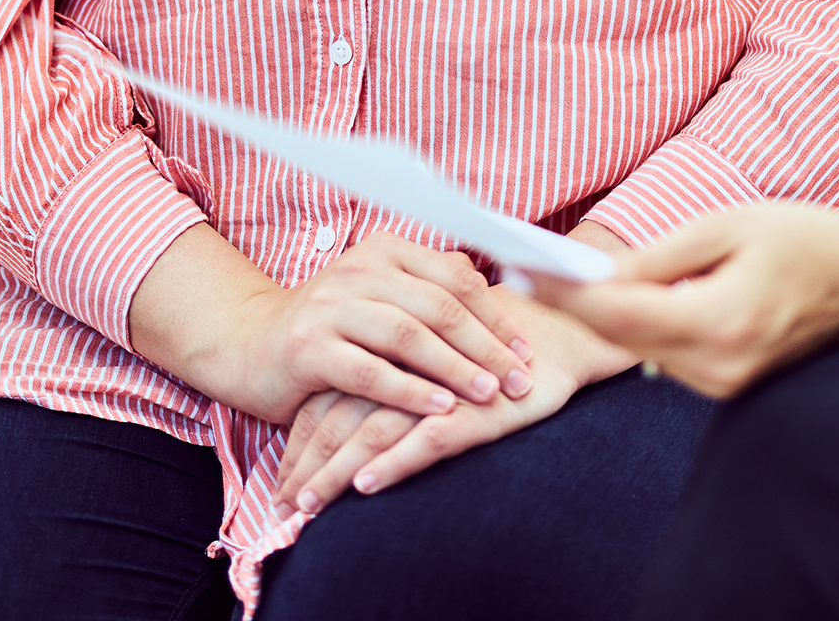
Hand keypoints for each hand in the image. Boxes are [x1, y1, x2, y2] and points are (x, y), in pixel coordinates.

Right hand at [128, 224, 535, 426]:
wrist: (249, 345)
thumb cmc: (331, 328)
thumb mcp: (380, 299)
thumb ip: (429, 294)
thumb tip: (506, 297)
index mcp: (385, 251)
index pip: (455, 277)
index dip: (496, 313)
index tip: (526, 347)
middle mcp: (359, 270)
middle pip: (438, 305)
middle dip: (485, 345)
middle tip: (519, 377)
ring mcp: (331, 306)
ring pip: (408, 335)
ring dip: (455, 367)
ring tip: (489, 394)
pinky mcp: (308, 347)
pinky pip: (369, 371)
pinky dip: (409, 391)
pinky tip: (439, 409)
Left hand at [273, 296, 637, 512]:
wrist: (557, 333)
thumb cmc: (487, 350)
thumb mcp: (429, 361)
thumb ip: (389, 375)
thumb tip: (341, 420)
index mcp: (388, 350)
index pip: (329, 400)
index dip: (300, 442)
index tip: (280, 480)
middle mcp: (404, 365)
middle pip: (339, 418)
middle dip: (307, 466)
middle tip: (282, 504)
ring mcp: (438, 386)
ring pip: (372, 432)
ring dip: (336, 473)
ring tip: (310, 505)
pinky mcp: (473, 408)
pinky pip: (426, 438)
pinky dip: (394, 462)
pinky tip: (368, 485)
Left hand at [532, 201, 838, 398]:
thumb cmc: (802, 241)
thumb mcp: (727, 227)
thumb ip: (658, 258)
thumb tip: (594, 274)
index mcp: (720, 321)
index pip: (621, 317)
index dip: (568, 296)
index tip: (524, 272)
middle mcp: (719, 365)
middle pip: (623, 340)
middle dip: (574, 305)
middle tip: (525, 271)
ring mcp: (725, 384)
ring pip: (642, 351)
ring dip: (606, 318)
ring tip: (562, 281)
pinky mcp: (728, 387)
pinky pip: (668, 357)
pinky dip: (642, 329)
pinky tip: (621, 301)